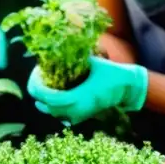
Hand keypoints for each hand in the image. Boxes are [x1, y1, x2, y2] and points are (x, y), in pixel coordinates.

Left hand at [27, 56, 147, 124]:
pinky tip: (54, 95)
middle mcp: (76, 110)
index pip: (48, 97)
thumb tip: (58, 46)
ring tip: (43, 85)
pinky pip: (62, 116)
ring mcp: (80, 115)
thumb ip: (75, 56)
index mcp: (77, 97)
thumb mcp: (92, 61)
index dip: (37, 86)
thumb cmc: (111, 72)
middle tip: (37, 78)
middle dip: (38, 92)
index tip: (37, 73)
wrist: (127, 88)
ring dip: (45, 101)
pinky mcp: (83, 117)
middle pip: (47, 106)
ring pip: (53, 113)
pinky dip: (55, 108)